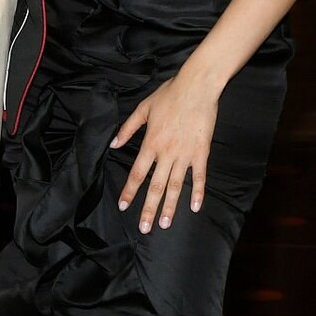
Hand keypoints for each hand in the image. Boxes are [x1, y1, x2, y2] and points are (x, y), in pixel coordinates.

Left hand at [113, 67, 220, 232]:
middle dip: (149, 208)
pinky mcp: (201, 152)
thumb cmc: (170, 94)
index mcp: (151, 143)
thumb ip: (128, 128)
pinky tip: (194, 207)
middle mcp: (167, 153)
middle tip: (145, 228)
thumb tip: (114, 144)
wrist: (197, 86)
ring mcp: (185, 154)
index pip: (138, 173)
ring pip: (176, 185)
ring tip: (164, 224)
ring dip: (170, 206)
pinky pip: (199, 176)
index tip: (123, 206)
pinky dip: (198, 192)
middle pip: (155, 186)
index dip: (129, 191)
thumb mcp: (144, 108)